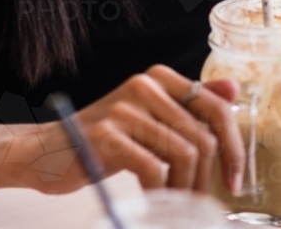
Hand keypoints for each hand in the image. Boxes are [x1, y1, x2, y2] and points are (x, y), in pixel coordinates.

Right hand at [24, 65, 243, 193]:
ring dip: (184, 189)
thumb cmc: (105, 141)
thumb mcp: (151, 120)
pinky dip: (159, 192)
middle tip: (197, 202)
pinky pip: (153, 169)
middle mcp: (144, 84)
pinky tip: (152, 200)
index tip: (233, 180)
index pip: (215, 107)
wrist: (47, 151)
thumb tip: (233, 89)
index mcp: (159, 77)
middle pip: (202, 136)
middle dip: (206, 178)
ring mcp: (124, 108)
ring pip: (182, 154)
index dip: (232, 147)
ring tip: (173, 203)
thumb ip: (190, 106)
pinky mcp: (106, 134)